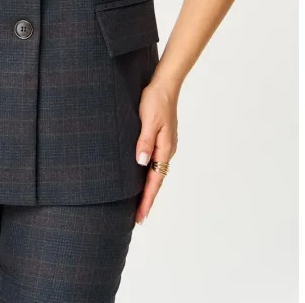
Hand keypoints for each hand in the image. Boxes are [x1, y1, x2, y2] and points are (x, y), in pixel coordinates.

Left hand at [134, 78, 178, 224]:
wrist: (165, 85)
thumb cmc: (155, 101)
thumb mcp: (148, 120)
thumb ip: (145, 141)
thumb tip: (142, 163)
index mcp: (164, 149)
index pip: (154, 181)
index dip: (146, 199)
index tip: (140, 216)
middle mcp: (166, 150)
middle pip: (156, 181)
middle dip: (147, 199)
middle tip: (137, 218)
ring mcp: (165, 146)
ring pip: (155, 173)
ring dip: (147, 188)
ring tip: (138, 203)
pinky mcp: (161, 139)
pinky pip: (154, 163)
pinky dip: (148, 175)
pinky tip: (141, 177)